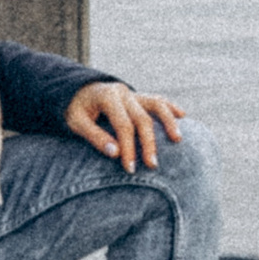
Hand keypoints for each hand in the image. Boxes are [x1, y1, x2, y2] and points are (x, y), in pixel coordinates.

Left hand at [65, 79, 185, 169]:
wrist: (76, 91)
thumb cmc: (75, 110)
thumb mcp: (76, 122)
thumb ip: (94, 136)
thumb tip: (115, 153)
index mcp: (106, 96)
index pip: (123, 125)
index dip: (128, 147)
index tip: (130, 168)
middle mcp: (123, 93)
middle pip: (142, 118)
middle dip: (148, 143)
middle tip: (152, 165)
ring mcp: (132, 93)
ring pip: (156, 104)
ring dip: (168, 122)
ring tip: (178, 140)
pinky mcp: (138, 97)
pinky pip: (158, 100)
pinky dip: (170, 107)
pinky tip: (183, 116)